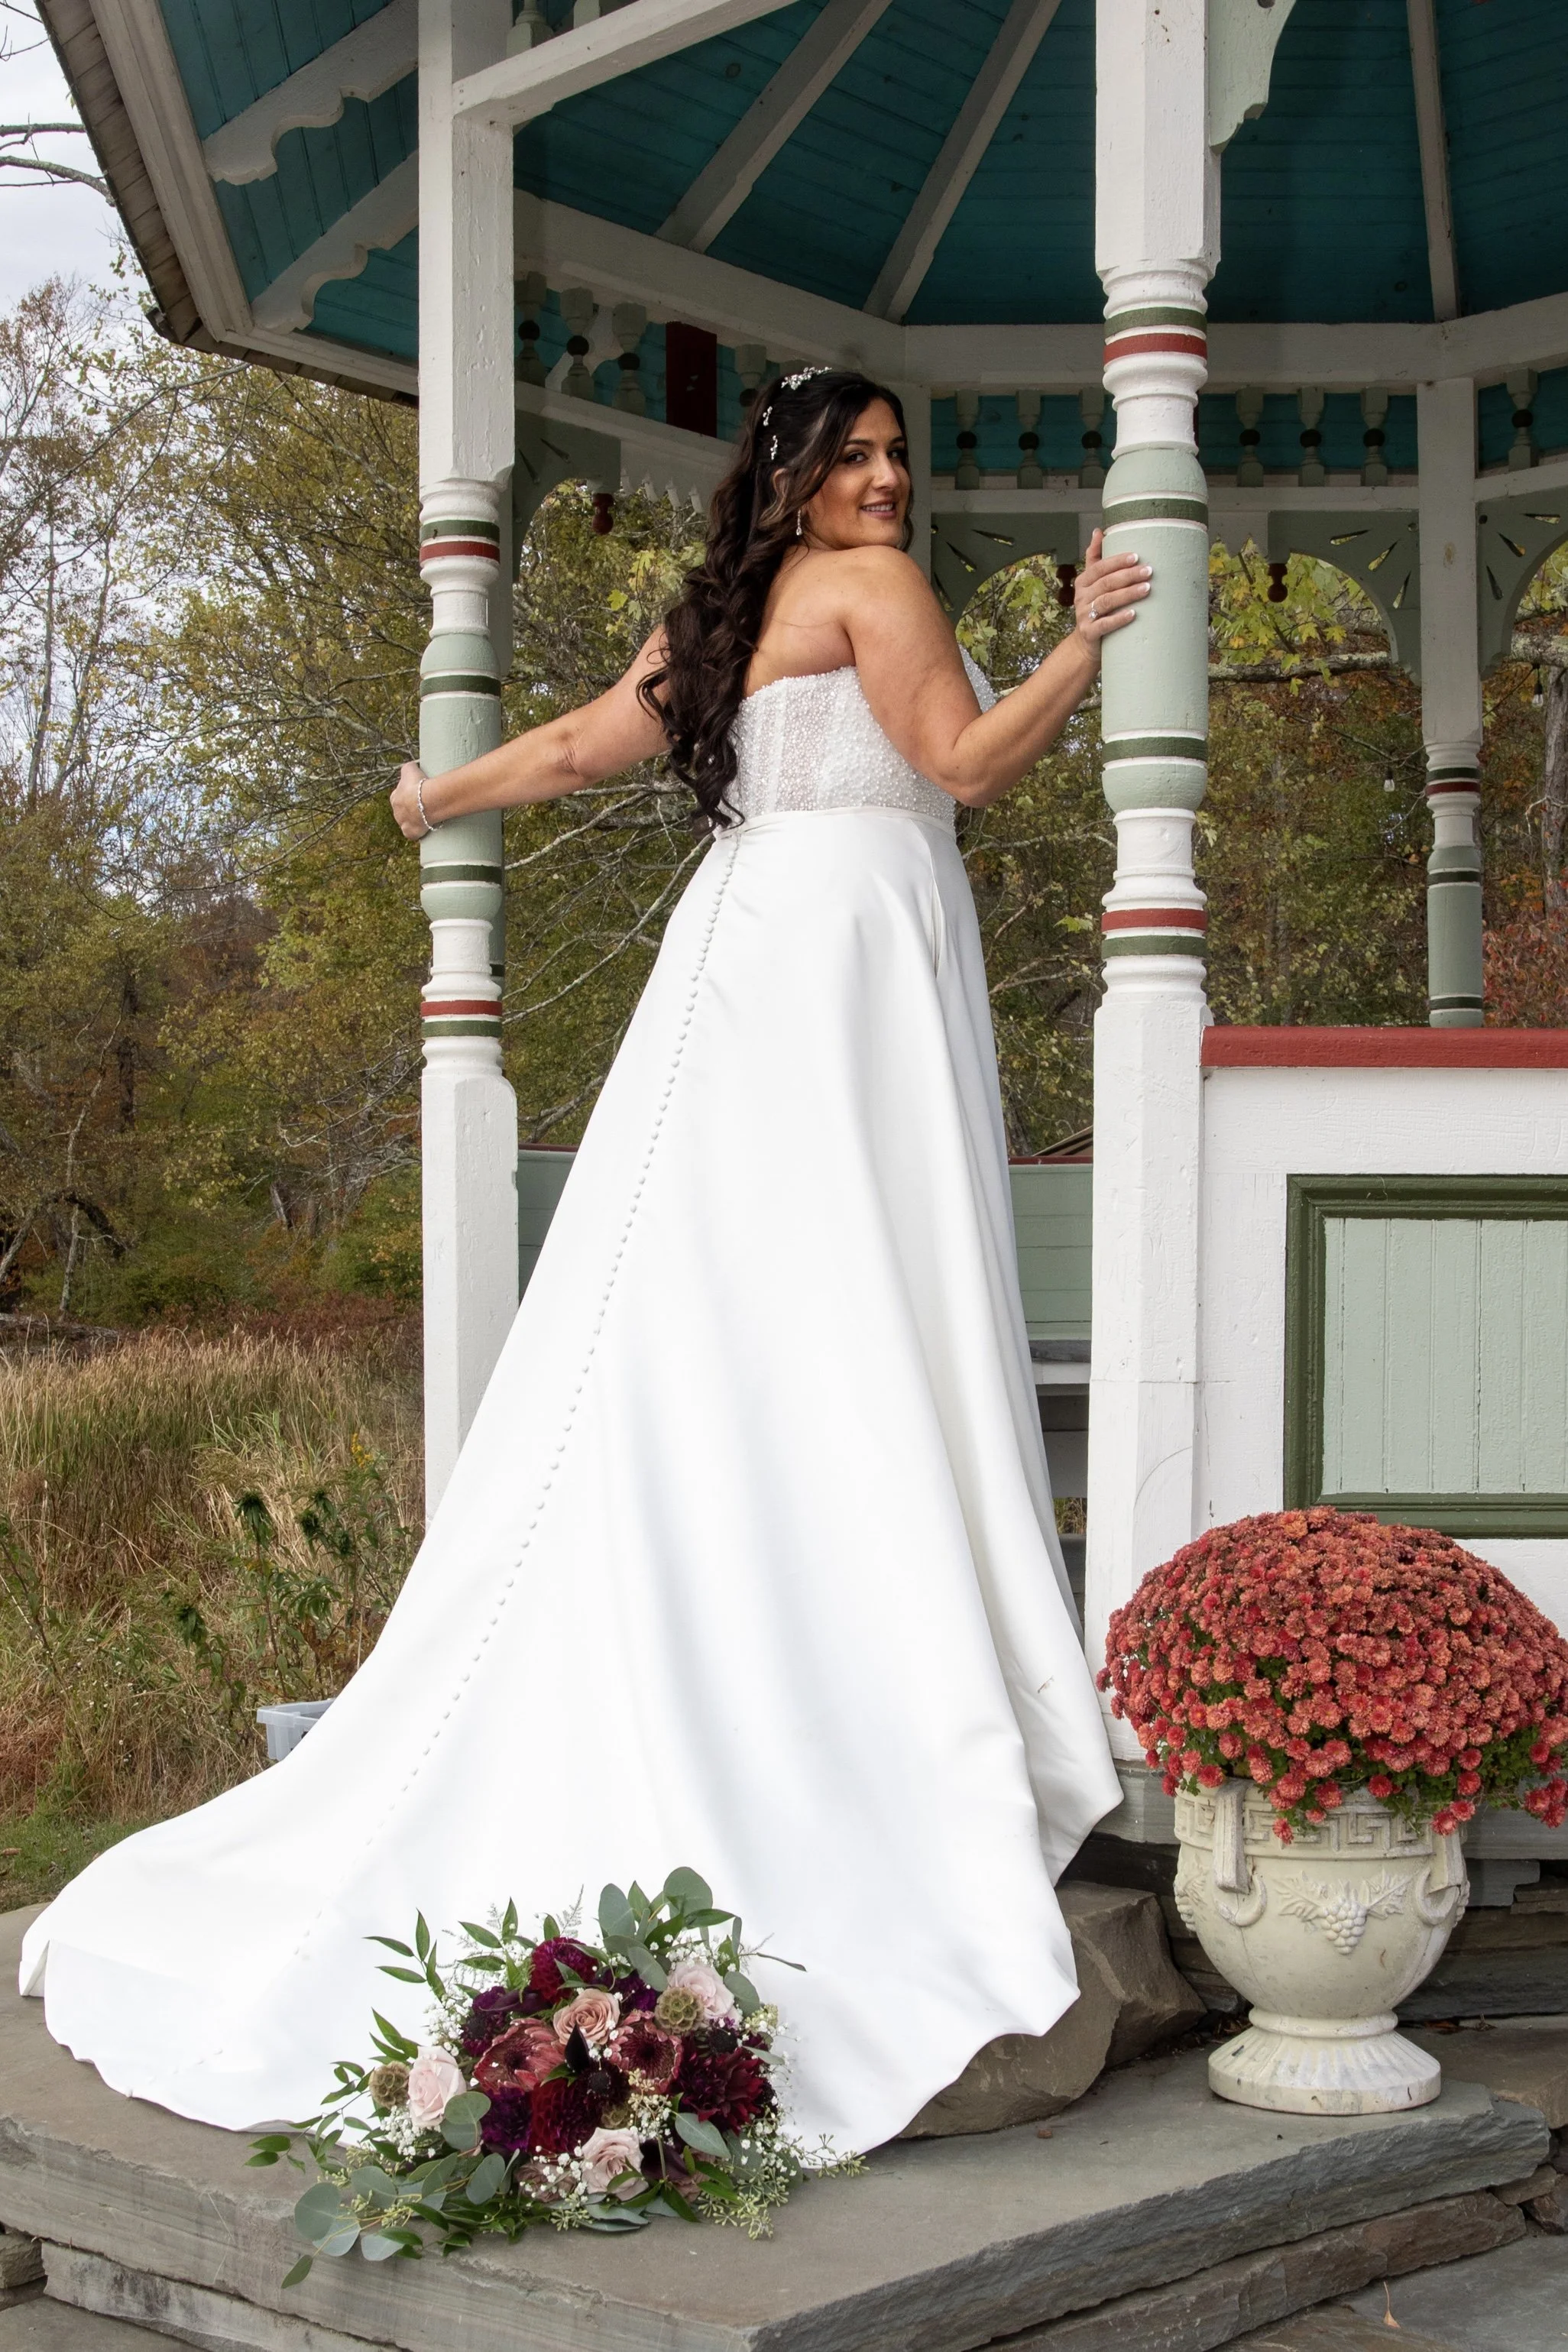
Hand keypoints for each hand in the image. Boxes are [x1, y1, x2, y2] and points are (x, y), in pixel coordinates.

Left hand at [391, 760, 431, 839]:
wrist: (425, 801)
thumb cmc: (417, 784)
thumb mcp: (410, 768)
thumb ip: (408, 768)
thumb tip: (411, 766)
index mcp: (394, 798)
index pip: (399, 797)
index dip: (409, 796)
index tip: (418, 794)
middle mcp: (396, 812)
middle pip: (403, 811)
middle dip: (411, 809)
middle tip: (424, 806)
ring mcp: (402, 823)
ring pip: (408, 823)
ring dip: (415, 821)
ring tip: (427, 817)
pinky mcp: (409, 833)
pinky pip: (413, 834)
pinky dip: (418, 832)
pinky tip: (426, 828)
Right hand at [1071, 529, 1151, 657]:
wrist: (1086, 643)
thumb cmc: (1095, 608)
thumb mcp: (1092, 583)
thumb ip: (1095, 558)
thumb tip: (1098, 531)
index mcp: (1083, 581)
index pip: (1100, 567)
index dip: (1118, 561)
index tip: (1137, 556)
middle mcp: (1081, 597)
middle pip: (1106, 583)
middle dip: (1128, 576)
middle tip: (1149, 571)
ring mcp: (1084, 615)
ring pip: (1106, 601)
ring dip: (1127, 594)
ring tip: (1147, 589)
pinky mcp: (1089, 633)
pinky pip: (1104, 625)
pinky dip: (1119, 619)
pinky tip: (1133, 613)